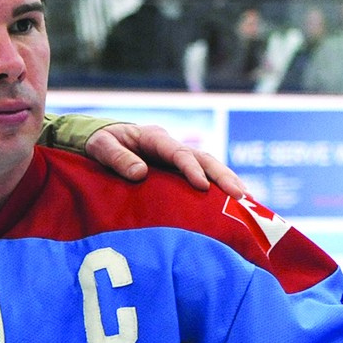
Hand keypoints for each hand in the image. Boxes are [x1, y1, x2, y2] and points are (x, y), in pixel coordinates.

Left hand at [83, 122, 248, 195]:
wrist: (98, 142)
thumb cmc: (97, 143)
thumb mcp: (100, 146)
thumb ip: (117, 158)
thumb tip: (141, 173)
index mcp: (153, 137)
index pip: (178, 152)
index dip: (191, 169)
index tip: (202, 187)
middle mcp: (170, 146)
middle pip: (203, 157)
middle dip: (222, 175)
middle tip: (239, 195)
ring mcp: (175, 159)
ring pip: (207, 167)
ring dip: (225, 182)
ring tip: (244, 201)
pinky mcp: (175, 173)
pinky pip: (200, 179)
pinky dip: (215, 190)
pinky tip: (229, 205)